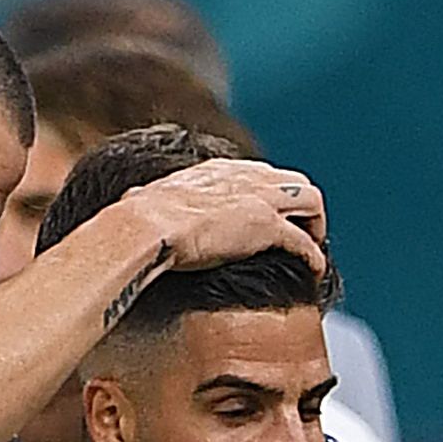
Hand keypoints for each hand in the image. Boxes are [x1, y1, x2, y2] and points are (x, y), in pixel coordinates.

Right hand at [121, 159, 327, 271]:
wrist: (145, 228)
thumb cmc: (134, 221)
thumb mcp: (142, 200)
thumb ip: (144, 199)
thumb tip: (127, 201)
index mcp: (215, 171)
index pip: (257, 174)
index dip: (268, 195)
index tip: (268, 214)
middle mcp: (243, 179)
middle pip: (292, 182)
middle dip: (301, 206)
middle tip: (301, 230)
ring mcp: (258, 200)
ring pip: (310, 201)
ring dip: (315, 224)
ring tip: (313, 247)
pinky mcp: (266, 226)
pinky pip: (304, 240)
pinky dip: (312, 254)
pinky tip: (315, 269)